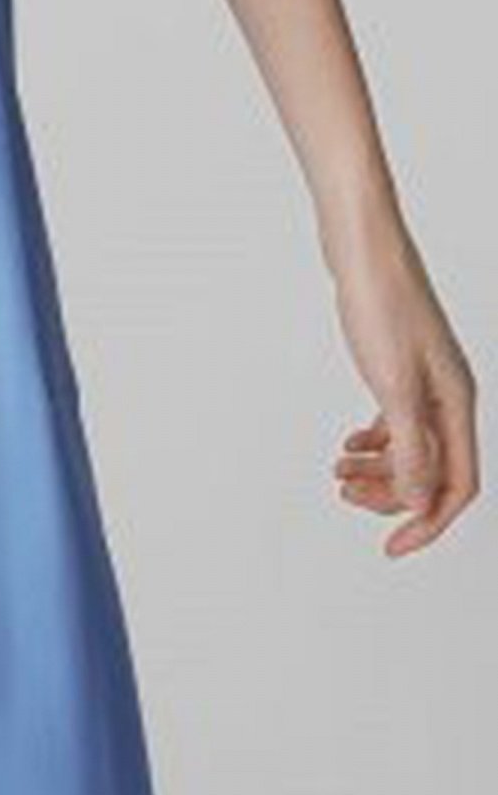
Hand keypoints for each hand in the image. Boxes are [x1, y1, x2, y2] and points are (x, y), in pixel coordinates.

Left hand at [327, 216, 478, 555]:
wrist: (362, 247)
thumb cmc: (380, 303)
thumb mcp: (394, 386)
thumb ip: (412, 448)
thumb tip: (424, 504)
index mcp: (457, 404)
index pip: (457, 485)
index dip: (427, 523)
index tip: (393, 548)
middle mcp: (449, 395)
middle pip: (433, 471)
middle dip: (392, 493)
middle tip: (345, 496)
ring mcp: (426, 379)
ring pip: (411, 446)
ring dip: (378, 468)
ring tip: (337, 470)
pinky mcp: (401, 364)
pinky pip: (397, 421)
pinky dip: (375, 440)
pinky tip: (349, 443)